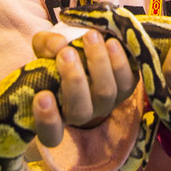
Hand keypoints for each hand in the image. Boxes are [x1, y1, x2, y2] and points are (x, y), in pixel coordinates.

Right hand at [30, 29, 136, 146]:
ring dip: (98, 64)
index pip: (50, 134)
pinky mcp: (125, 89)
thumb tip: (59, 45)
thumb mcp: (43, 48)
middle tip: (66, 53)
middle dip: (74, 81)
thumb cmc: (57, 54)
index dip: (47, 120)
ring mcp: (105, 104)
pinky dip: (120, 61)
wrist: (85, 49)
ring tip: (90, 37)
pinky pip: (128, 82)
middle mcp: (81, 115)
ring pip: (106, 94)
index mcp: (55, 113)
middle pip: (80, 112)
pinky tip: (112, 42)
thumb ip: (46, 45)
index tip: (42, 96)